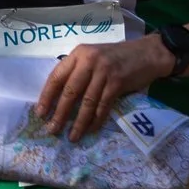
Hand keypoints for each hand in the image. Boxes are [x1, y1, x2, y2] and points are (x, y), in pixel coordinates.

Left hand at [33, 35, 174, 142]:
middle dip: (60, 113)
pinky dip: (97, 120)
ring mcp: (104, 71)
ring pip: (87, 101)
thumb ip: (78, 71)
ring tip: (72, 136)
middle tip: (52, 129)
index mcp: (78, 54)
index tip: (40, 113)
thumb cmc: (117, 57)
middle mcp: (89, 61)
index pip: (57, 76)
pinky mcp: (118, 82)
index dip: (47, 96)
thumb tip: (59, 98)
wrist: (148, 53)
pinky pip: (103, 105)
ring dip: (78, 122)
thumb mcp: (93, 57)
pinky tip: (91, 130)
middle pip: (70, 91)